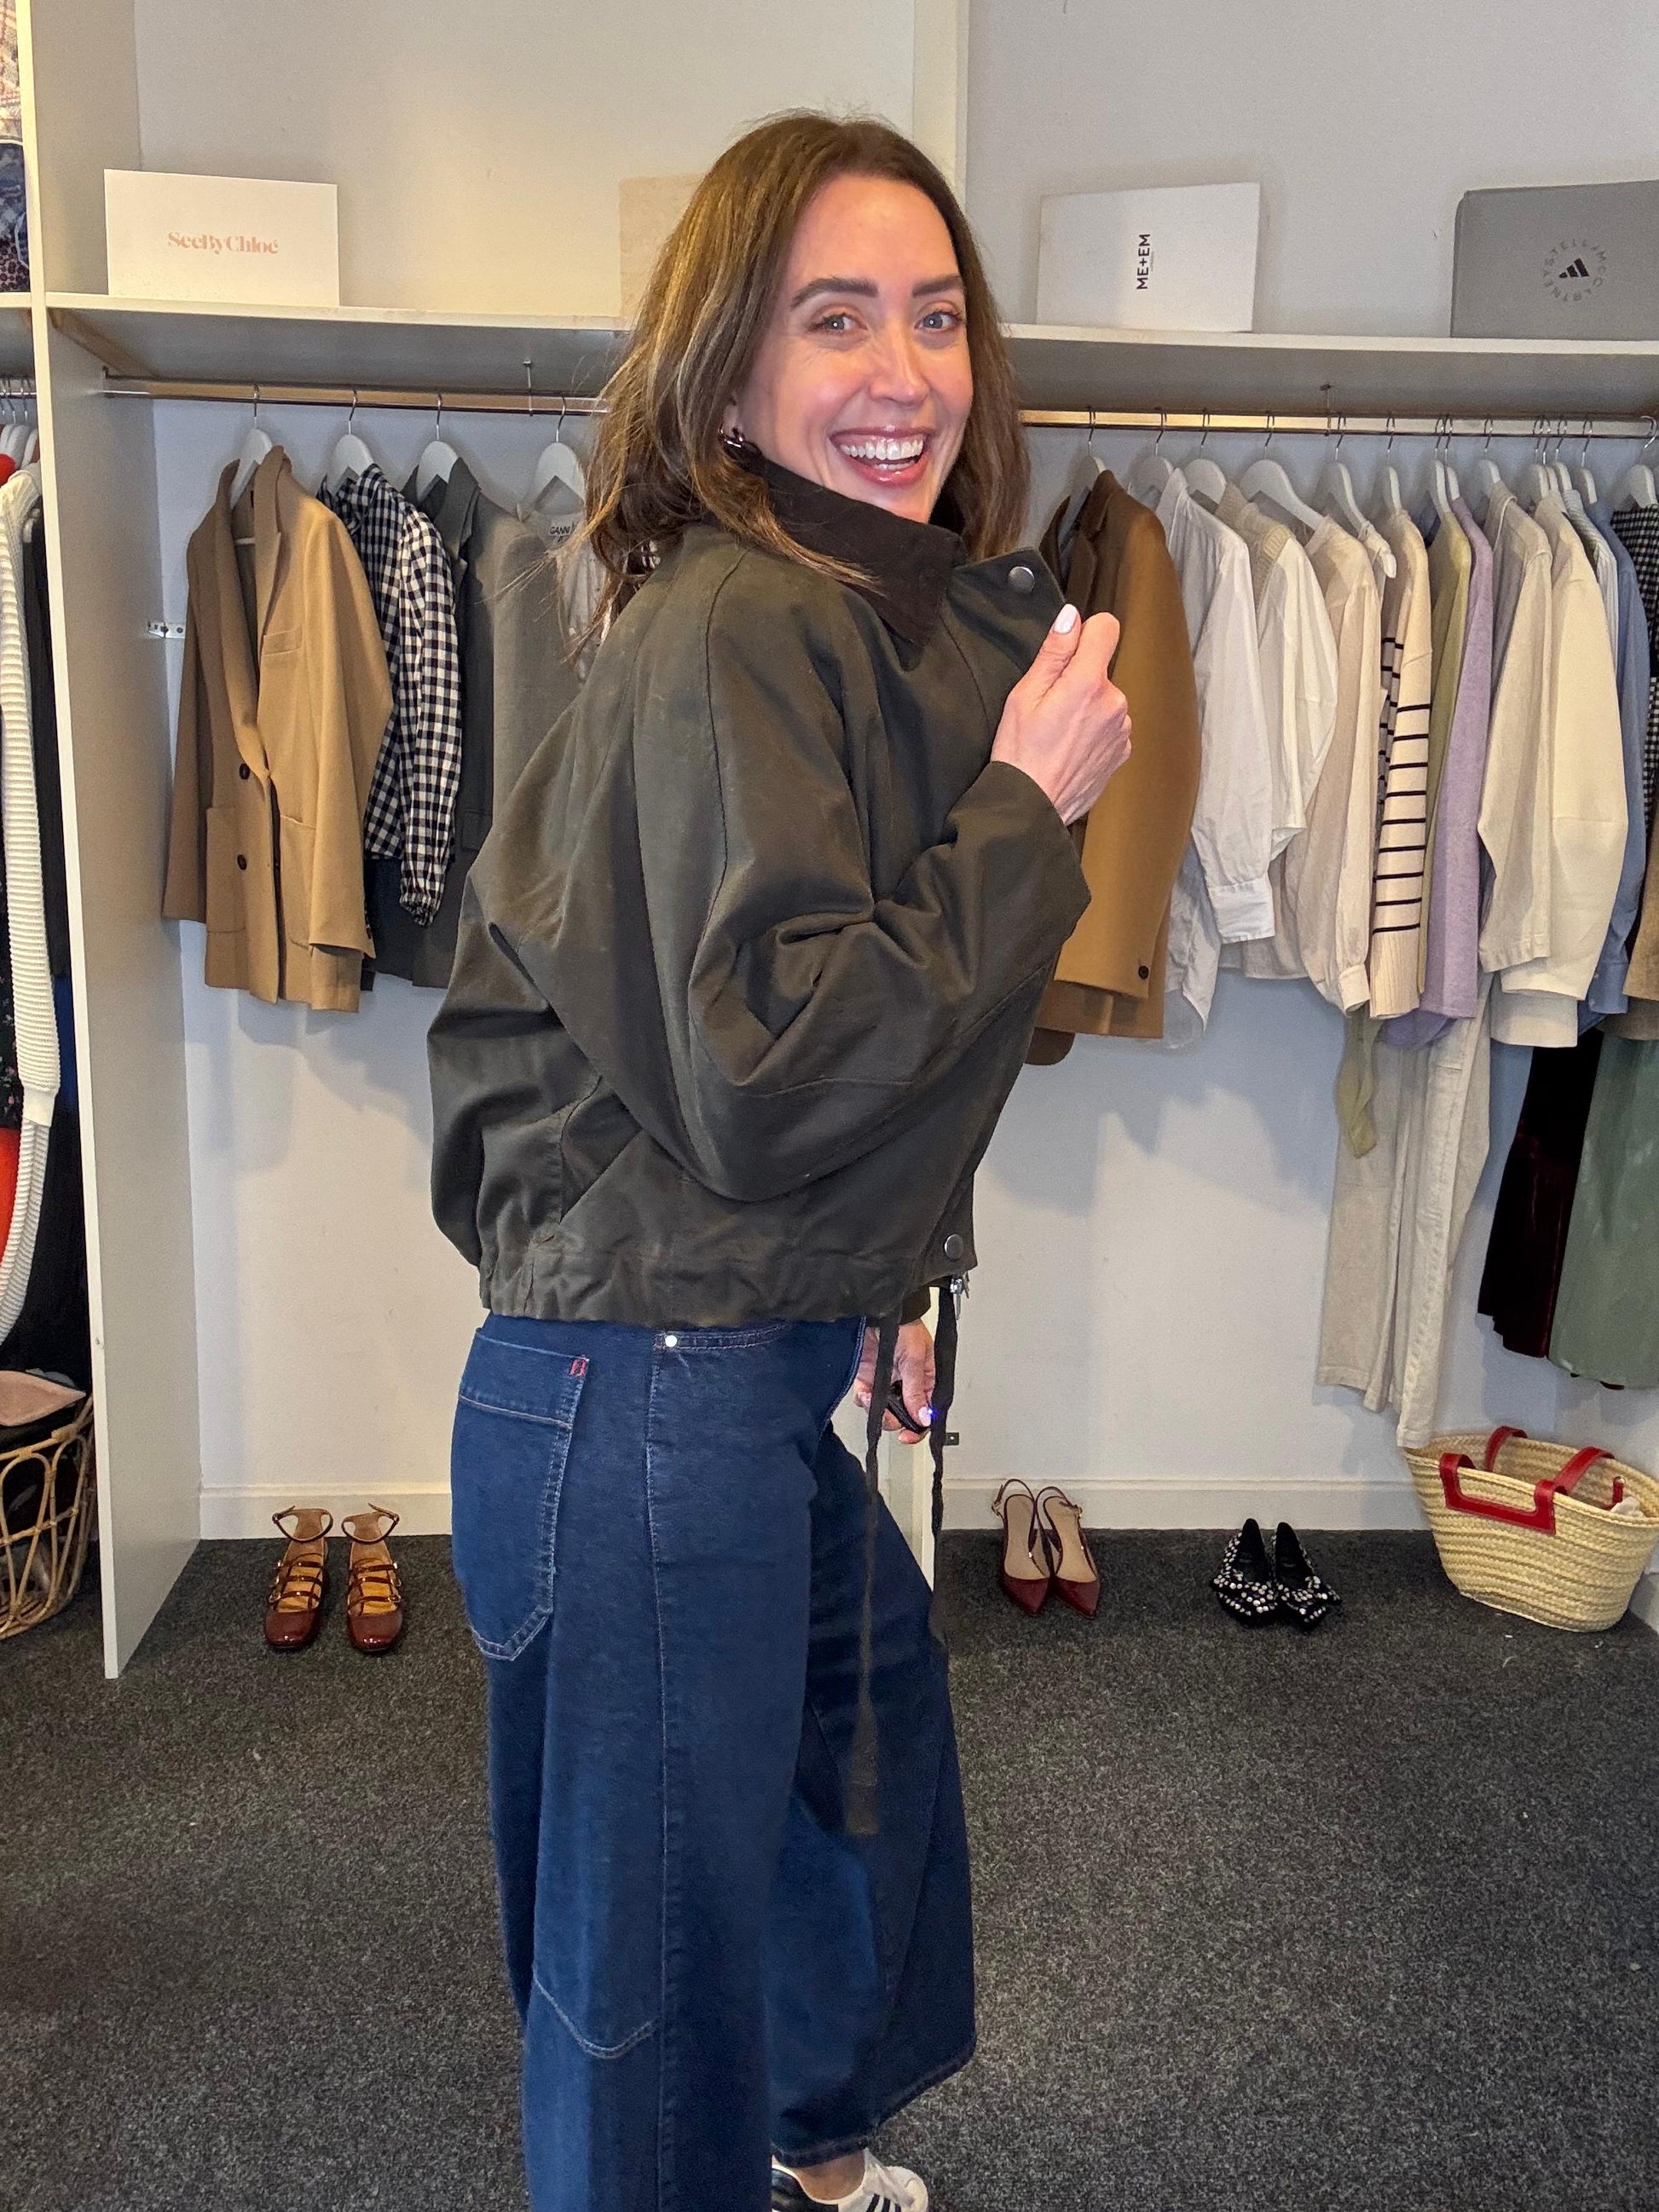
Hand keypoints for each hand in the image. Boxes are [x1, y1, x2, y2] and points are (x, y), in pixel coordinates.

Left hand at [852, 1319, 934, 1444]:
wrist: (875, 1310)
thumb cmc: (904, 1326)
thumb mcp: (915, 1358)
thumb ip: (916, 1389)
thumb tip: (924, 1417)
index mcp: (926, 1379)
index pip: (927, 1411)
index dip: (920, 1426)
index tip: (910, 1435)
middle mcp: (907, 1384)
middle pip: (905, 1416)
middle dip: (896, 1420)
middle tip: (890, 1416)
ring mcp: (887, 1383)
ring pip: (885, 1412)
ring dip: (878, 1411)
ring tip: (875, 1400)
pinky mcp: (869, 1379)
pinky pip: (867, 1400)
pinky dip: (864, 1401)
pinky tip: (865, 1393)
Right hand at [990, 603, 1132, 824]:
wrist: (1031, 807)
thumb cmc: (1020, 752)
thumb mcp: (1024, 695)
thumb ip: (1054, 652)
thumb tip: (1072, 617)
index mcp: (1088, 683)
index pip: (1107, 628)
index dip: (1085, 632)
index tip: (1068, 650)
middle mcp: (1115, 703)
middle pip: (1101, 669)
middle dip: (1080, 679)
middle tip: (1050, 709)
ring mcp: (1122, 729)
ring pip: (1106, 699)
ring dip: (1089, 708)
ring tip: (1060, 734)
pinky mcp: (1122, 752)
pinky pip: (1111, 726)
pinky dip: (1095, 732)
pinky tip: (1071, 749)